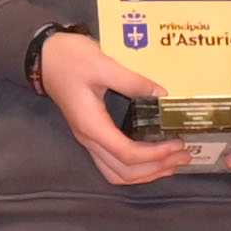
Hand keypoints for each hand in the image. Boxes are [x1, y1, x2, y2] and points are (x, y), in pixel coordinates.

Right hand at [29, 30, 192, 189]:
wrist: (46, 57)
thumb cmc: (70, 58)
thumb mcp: (102, 63)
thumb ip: (132, 81)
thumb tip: (162, 94)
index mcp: (92, 125)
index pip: (127, 154)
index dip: (155, 154)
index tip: (178, 144)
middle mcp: (89, 139)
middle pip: (124, 172)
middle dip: (156, 168)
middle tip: (185, 156)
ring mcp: (89, 140)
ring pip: (117, 173)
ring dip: (146, 174)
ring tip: (172, 163)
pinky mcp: (93, 135)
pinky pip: (114, 164)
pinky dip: (136, 167)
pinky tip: (154, 158)